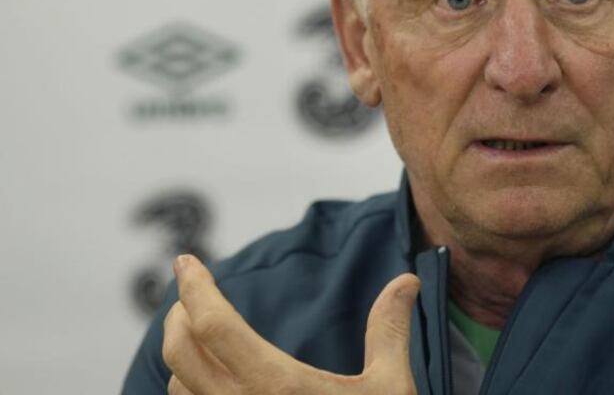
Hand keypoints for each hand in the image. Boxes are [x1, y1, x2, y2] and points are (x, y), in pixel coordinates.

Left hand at [163, 254, 419, 394]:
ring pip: (180, 388)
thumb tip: (405, 279)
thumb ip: (389, 329)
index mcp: (278, 385)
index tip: (185, 260)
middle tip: (192, 292)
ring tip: (202, 336)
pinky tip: (212, 381)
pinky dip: (191, 390)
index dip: (194, 286)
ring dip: (184, 354)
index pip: (214, 325)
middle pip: (181, 351)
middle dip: (180, 313)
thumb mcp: (390, 388)